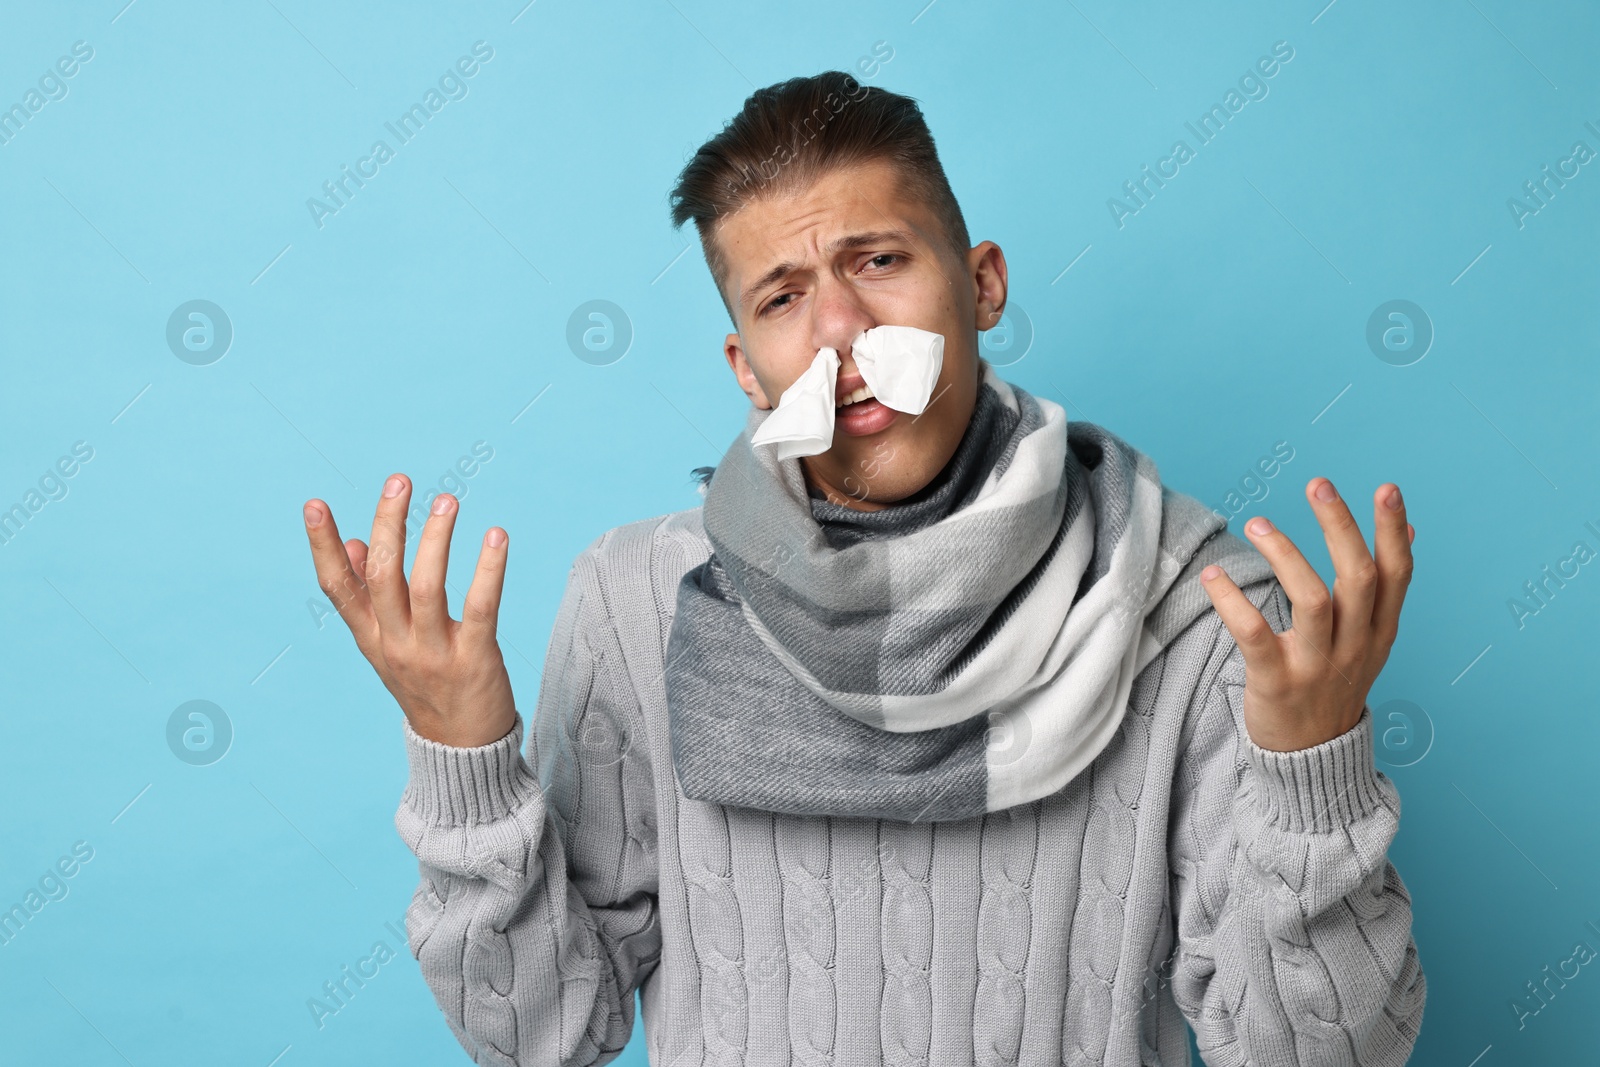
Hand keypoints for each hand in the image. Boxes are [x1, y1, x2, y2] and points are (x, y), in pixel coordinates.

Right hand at [303, 473, 516, 748]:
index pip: (336, 588)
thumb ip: (370, 599)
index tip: (314, 504)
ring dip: (435, 539)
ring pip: (425, 587)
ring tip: (447, 500)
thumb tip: (356, 545)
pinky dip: (487, 569)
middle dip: (388, 524)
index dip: (323, 547)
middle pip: (381, 577)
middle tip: (401, 480)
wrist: (462, 751)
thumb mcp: (388, 646)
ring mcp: (433, 654)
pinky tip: (496, 537)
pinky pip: (479, 608)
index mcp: (370, 638)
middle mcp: (395, 645)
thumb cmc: (427, 685)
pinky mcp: (474, 660)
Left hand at [1198, 478, 1414, 751]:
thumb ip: (1384, 588)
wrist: (1312, 760)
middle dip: (1340, 527)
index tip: (1386, 488)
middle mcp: (1355, 647)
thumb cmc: (1335, 685)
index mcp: (1380, 632)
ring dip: (1285, 555)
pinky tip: (1212, 577)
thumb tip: (1409, 529)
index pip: (1397, 574)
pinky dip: (1231, 602)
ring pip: (1312, 600)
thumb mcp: (1371, 640)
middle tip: (1317, 485)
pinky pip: (1254, 635)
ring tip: (1256, 523)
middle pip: (1358, 578)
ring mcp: (1318, 667)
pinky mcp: (1277, 683)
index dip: (1393, 530)